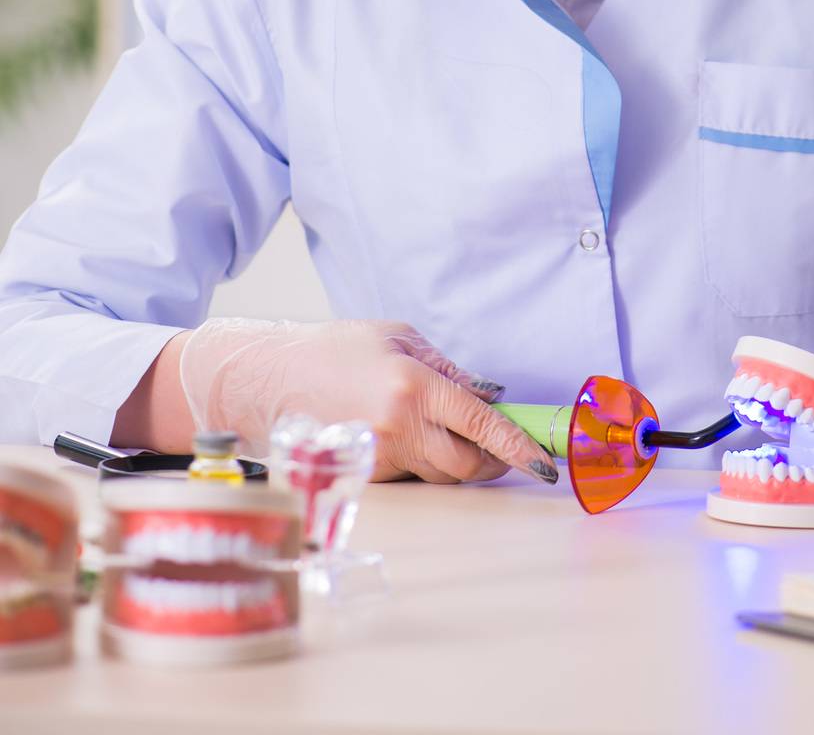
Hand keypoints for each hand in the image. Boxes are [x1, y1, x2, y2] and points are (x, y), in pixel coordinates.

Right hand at [177, 316, 559, 486]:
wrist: (269, 379)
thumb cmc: (334, 348)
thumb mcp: (397, 337)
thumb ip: (446, 368)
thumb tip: (489, 395)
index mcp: (412, 386)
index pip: (480, 425)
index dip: (518, 447)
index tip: (544, 462)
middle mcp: (399, 428)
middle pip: (467, 465)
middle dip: (494, 461)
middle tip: (503, 447)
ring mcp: (380, 457)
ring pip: (440, 475)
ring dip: (457, 461)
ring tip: (451, 434)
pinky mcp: (365, 476)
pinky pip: (412, 477)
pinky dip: (424, 462)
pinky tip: (411, 437)